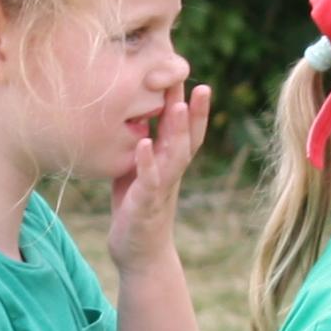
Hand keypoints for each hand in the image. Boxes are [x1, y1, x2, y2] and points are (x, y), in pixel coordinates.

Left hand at [108, 81, 211, 268]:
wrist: (139, 255)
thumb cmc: (137, 209)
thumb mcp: (138, 171)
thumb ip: (140, 144)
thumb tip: (131, 113)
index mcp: (170, 163)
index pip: (186, 129)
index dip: (191, 105)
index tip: (187, 76)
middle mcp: (171, 173)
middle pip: (188, 137)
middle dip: (194, 111)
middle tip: (199, 83)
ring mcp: (161, 188)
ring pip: (175, 155)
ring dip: (178, 130)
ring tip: (179, 104)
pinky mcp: (146, 204)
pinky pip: (149, 180)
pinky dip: (147, 161)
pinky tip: (144, 144)